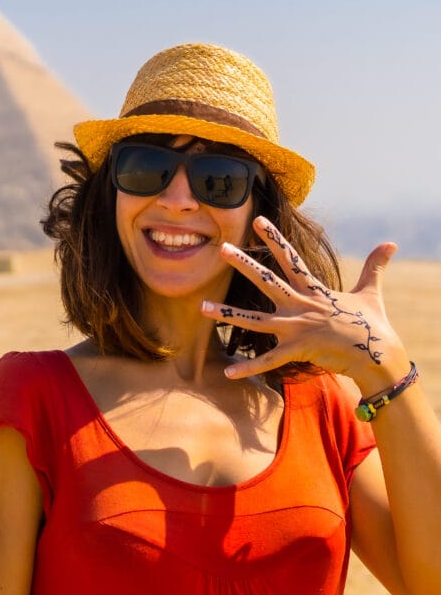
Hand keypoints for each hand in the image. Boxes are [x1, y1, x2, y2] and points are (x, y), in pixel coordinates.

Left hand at [201, 216, 409, 391]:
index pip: (291, 259)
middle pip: (267, 280)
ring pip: (254, 320)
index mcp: (314, 290)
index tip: (257, 221)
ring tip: (202, 307)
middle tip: (221, 249)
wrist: (379, 358)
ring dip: (228, 313)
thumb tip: (391, 243)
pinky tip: (228, 372)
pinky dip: (248, 367)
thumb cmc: (373, 326)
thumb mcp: (371, 292)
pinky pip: (268, 360)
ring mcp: (297, 328)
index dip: (275, 239)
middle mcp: (301, 306)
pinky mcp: (298, 351)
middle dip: (243, 264)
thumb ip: (374, 267)